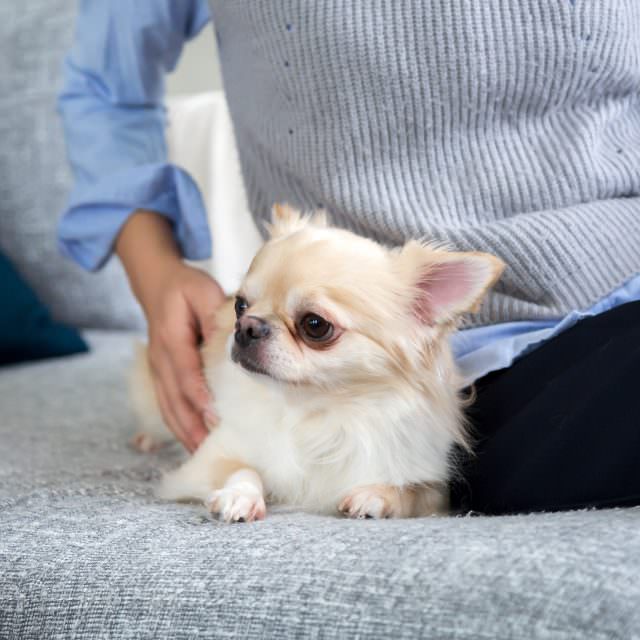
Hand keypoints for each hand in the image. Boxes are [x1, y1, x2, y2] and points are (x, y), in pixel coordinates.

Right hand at [116, 210, 225, 450]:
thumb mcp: (203, 292)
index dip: (199, 397)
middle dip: (193, 426)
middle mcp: (160, 359)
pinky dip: (179, 425)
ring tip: (203, 454)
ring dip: (184, 432)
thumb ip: (214, 316)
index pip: (185, 374)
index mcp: (171, 339)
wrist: (157, 285)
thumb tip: (231, 344)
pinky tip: (192, 441)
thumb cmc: (184, 288)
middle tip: (212, 449)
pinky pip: (167, 405)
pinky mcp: (160, 376)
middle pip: (174, 400)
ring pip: (168, 407)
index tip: (214, 418)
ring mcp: (157, 370)